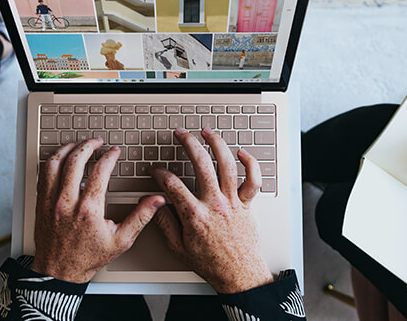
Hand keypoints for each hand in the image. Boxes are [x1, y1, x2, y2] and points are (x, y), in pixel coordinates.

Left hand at [32, 139, 163, 282]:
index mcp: (89, 210)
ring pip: (55, 164)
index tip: (114, 152)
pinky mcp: (40, 204)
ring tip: (78, 145)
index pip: (99, 171)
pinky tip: (60, 159)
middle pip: (75, 161)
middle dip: (88, 146)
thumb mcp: (121, 240)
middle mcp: (67, 203)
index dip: (109, 157)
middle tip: (97, 142)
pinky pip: (42, 175)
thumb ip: (140, 217)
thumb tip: (156, 201)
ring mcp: (50, 202)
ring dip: (67, 149)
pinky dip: (52, 162)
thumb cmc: (88, 258)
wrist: (59, 272)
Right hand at [151, 128, 272, 293]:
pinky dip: (250, 164)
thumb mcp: (178, 248)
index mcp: (195, 215)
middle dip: (188, 143)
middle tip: (181, 134)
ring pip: (227, 164)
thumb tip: (153, 205)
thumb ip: (164, 223)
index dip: (159, 173)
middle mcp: (215, 204)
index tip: (155, 170)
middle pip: (201, 163)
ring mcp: (233, 202)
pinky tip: (242, 153)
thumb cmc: (211, 263)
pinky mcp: (247, 205)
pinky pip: (253, 180)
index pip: (172, 184)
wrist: (239, 275)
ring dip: (217, 144)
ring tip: (207, 133)